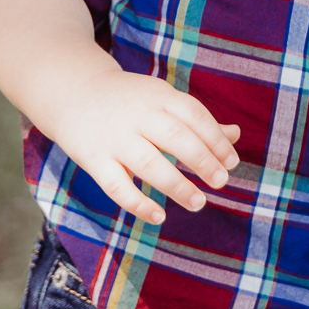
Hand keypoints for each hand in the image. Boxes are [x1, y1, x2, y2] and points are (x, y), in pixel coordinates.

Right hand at [41, 65, 241, 225]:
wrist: (73, 92)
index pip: (194, 115)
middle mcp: (138, 115)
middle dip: (203, 161)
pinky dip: (138, 203)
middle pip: (176, 137)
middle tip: (221, 182)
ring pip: (149, 163)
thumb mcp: (162, 100)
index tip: (231, 162)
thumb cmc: (129, 102)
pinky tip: (159, 216)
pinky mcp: (94, 159)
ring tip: (198, 203)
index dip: (216, 139)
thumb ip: (197, 120)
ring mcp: (115, 138)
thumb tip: (235, 135)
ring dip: (177, 185)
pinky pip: (116, 185)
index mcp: (159, 96)